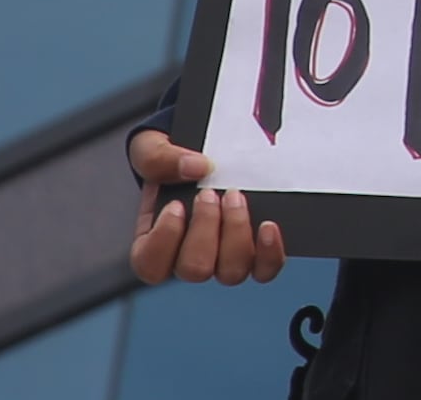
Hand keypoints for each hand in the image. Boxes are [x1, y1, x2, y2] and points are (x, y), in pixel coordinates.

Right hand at [125, 128, 291, 286]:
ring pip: (230, 272)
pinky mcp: (254, 252)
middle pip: (195, 269)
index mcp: (154, 242)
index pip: (150, 265)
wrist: (202, 148)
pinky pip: (264, 269)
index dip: (165, 239)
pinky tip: (268, 226)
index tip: (176, 205)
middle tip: (209, 194)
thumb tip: (196, 168)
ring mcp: (222, 258)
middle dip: (205, 228)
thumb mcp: (151, 149)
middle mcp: (188, 257)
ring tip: (235, 197)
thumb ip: (160, 158)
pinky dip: (269, 253)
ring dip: (236, 233)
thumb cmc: (170, 159)